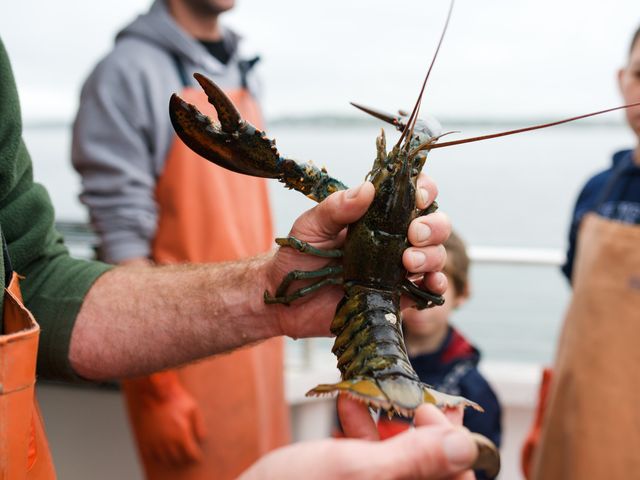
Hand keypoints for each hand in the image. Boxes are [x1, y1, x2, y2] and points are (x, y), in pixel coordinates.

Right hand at [123, 374, 206, 464]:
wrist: (156, 392)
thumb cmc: (177, 399)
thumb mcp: (193, 408)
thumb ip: (199, 425)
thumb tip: (202, 439)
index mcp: (181, 434)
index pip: (190, 454)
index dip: (195, 456)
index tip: (197, 456)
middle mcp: (168, 441)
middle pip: (178, 458)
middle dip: (184, 458)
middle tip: (187, 455)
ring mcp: (155, 441)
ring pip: (164, 459)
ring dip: (171, 458)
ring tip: (176, 454)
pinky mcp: (145, 438)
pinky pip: (151, 454)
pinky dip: (157, 456)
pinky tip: (162, 451)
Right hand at [239, 400, 476, 479]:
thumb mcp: (356, 471)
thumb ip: (414, 460)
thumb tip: (465, 445)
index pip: (459, 472)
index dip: (446, 436)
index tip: (422, 408)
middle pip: (429, 463)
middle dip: (409, 424)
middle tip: (388, 397)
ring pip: (400, 458)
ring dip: (383, 423)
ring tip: (356, 399)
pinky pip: (374, 461)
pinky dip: (363, 433)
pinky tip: (344, 411)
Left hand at [267, 173, 450, 338]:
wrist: (287, 299)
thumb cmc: (298, 255)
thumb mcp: (311, 226)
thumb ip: (336, 207)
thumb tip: (367, 189)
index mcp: (376, 215)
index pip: (412, 195)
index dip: (425, 190)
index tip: (418, 197)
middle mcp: (393, 239)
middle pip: (435, 225)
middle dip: (433, 226)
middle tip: (414, 234)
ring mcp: (397, 268)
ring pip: (436, 256)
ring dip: (432, 255)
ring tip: (408, 262)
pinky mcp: (397, 296)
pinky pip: (428, 291)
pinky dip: (437, 286)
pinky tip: (429, 283)